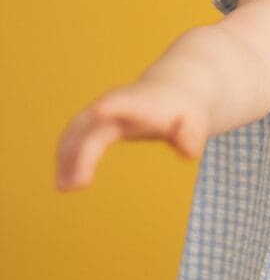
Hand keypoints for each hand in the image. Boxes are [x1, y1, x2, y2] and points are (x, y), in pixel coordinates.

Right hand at [55, 79, 209, 190]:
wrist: (173, 92)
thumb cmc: (185, 112)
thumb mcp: (196, 123)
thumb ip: (192, 136)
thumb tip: (188, 152)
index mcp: (142, 103)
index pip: (125, 102)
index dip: (113, 106)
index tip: (98, 111)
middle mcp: (117, 106)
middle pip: (92, 124)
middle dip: (82, 151)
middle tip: (78, 184)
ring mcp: (103, 113)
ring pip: (75, 131)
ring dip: (66, 157)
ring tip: (64, 187)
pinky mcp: (96, 124)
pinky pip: (74, 138)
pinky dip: (66, 158)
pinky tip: (65, 182)